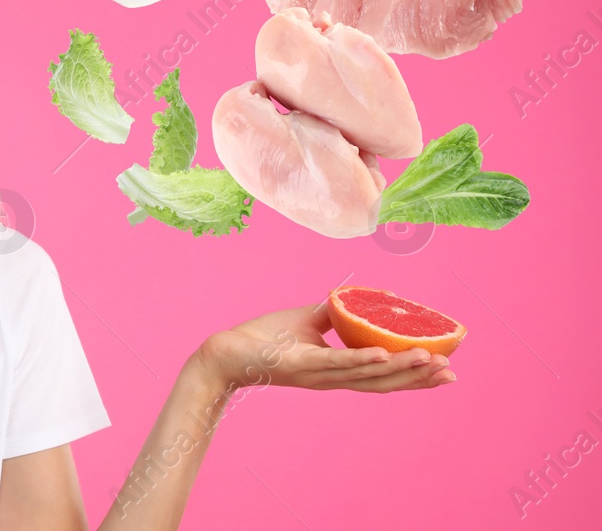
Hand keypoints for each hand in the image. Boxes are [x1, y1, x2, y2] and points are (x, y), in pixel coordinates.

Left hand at [194, 302, 454, 394]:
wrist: (227, 351)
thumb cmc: (265, 337)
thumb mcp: (308, 321)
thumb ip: (335, 314)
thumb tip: (362, 297)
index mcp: (337, 370)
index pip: (383, 376)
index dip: (415, 376)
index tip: (447, 371)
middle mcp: (332, 378)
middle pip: (384, 381)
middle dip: (418, 377)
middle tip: (451, 371)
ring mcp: (317, 373)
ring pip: (366, 373)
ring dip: (399, 366)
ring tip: (430, 358)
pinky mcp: (300, 364)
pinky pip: (335, 362)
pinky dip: (360, 359)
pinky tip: (383, 352)